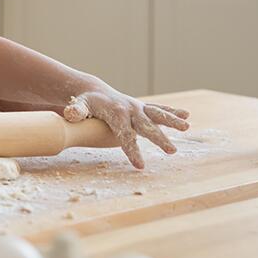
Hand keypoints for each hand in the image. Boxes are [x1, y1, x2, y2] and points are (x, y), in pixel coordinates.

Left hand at [63, 87, 189, 168]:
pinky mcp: (143, 108)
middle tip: (171, 151)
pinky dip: (173, 111)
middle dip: (159, 139)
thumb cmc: (86, 103)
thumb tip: (70, 114)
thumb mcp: (79, 105)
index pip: (125, 135)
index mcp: (117, 113)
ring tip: (187, 126)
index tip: (139, 165)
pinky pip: (159, 109)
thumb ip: (76, 110)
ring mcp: (139, 108)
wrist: (95, 91)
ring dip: (172, 120)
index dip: (132, 150)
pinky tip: (186, 115)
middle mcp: (131, 110)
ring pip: (158, 114)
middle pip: (147, 127)